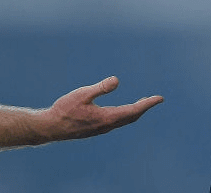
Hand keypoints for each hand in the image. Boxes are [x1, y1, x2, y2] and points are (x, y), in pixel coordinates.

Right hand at [44, 76, 163, 140]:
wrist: (51, 128)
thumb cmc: (64, 110)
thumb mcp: (82, 94)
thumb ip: (100, 88)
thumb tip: (117, 80)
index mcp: (107, 118)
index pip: (133, 110)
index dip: (148, 104)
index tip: (160, 98)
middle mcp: (107, 126)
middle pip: (131, 117)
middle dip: (143, 108)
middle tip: (154, 100)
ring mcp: (101, 129)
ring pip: (123, 121)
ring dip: (134, 112)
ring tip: (141, 104)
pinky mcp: (95, 129)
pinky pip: (116, 122)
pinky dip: (124, 115)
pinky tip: (120, 112)